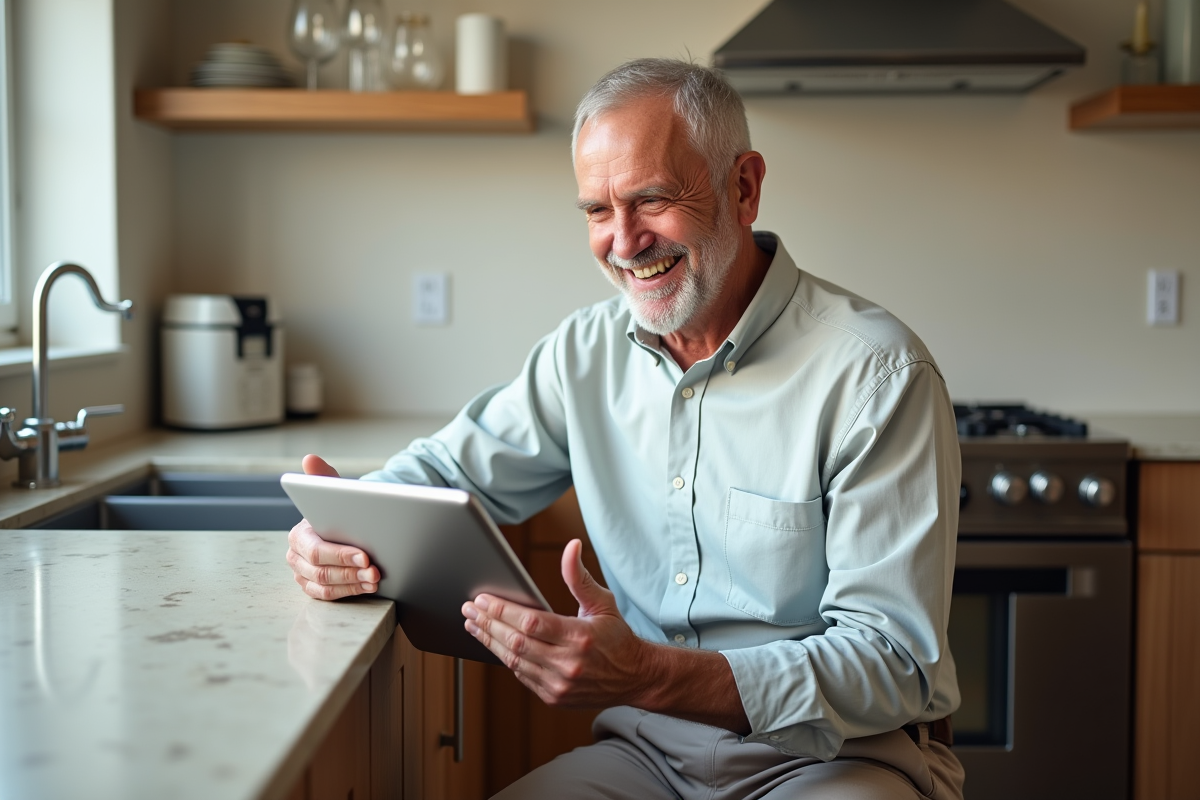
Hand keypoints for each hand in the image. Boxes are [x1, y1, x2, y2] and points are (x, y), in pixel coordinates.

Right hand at [285, 454, 378, 599]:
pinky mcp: (312, 587)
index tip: (366, 555)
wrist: (342, 526)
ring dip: (353, 584)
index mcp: (298, 535)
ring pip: (326, 585)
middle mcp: (296, 557)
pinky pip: (328, 595)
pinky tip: (367, 587)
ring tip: (375, 579)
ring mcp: (303, 574)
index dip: (342, 555)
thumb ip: (323, 478)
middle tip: (375, 571)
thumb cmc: (337, 511)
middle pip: (322, 571)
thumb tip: (310, 459)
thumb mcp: (333, 493)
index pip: (318, 550)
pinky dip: (349, 592)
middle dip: (351, 571)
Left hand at [462, 539, 652, 707]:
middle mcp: (568, 664)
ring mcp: (559, 684)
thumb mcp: (602, 602)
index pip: (530, 622)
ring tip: (473, 625)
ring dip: (489, 641)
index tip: (482, 599)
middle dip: (487, 623)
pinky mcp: (553, 697)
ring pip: (513, 661)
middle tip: (469, 608)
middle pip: (515, 642)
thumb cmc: (617, 637)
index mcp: (580, 637)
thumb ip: (579, 576)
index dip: (502, 610)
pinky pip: (521, 676)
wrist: (635, 677)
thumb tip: (571, 547)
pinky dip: (504, 658)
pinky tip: (493, 643)